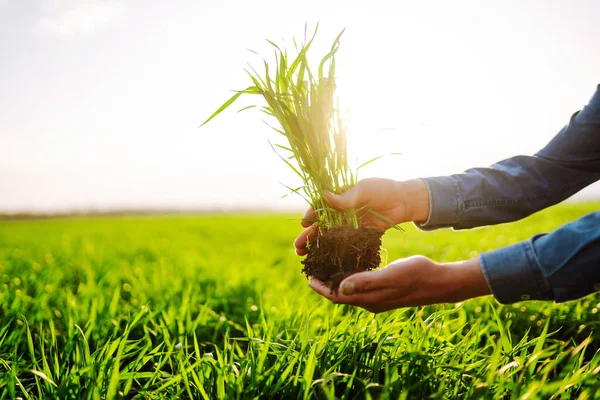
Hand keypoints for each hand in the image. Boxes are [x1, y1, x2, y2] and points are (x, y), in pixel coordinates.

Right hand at [294, 178, 429, 255]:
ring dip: (317, 247)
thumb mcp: (364, 189)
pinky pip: (344, 246)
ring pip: (329, 238)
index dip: (311, 215)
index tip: (305, 223)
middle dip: (308, 236)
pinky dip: (334, 254)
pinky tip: (326, 262)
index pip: (320, 207)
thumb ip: (346, 197)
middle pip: (320, 226)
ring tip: (304, 256)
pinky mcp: (359, 237)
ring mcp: (349, 226)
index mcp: (339, 198)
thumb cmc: (383, 189)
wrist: (405, 201)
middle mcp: (340, 213)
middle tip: (297, 247)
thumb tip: (325, 196)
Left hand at [308, 256, 489, 312]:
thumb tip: (339, 289)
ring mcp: (378, 297)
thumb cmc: (416, 275)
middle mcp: (370, 301)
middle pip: (340, 296)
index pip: (336, 297)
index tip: (307, 276)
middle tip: (312, 268)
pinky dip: (349, 277)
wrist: (440, 282)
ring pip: (350, 291)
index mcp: (369, 299)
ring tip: (325, 266)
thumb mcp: (390, 275)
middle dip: (324, 284)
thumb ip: (366, 282)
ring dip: (335, 281)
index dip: (320, 288)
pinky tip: (349, 265)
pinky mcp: (384, 291)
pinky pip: (360, 286)